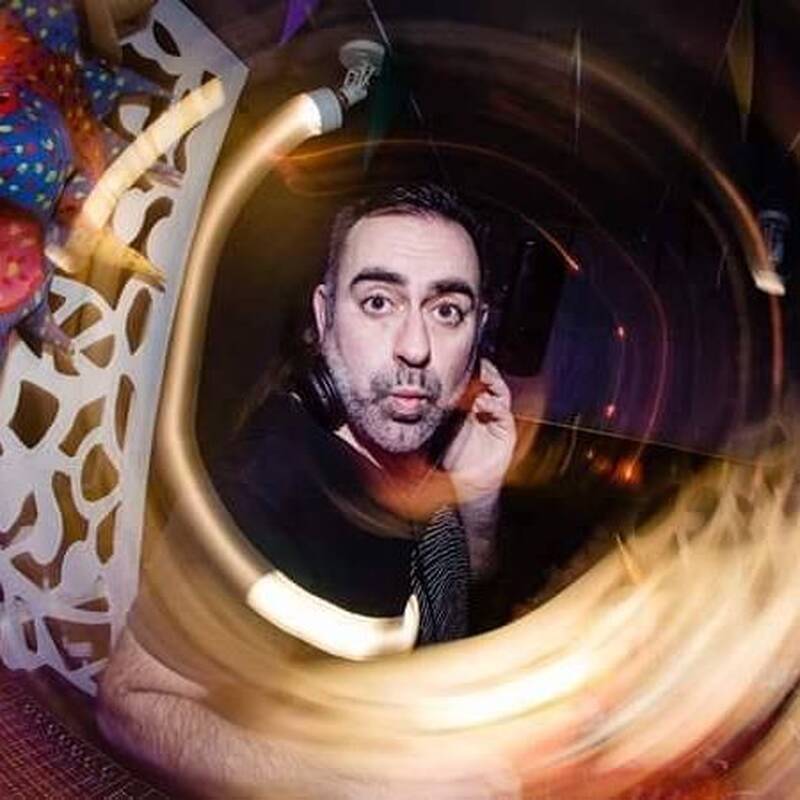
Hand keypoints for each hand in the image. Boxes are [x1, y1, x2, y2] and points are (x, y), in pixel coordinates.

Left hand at [443, 359, 515, 502]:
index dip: (466, 369)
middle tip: (472, 361)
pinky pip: (504, 414)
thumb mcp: (436, 430)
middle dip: (482, 370)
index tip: (456, 359)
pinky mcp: (506, 433)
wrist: (465, 485)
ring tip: (482, 377)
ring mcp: (496, 420)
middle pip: (488, 381)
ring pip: (500, 393)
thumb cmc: (451, 458)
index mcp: (468, 406)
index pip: (470, 381)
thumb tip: (407, 400)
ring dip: (492, 383)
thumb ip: (429, 415)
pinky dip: (495, 406)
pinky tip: (483, 404)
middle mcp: (484, 410)